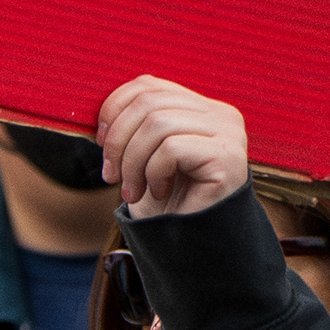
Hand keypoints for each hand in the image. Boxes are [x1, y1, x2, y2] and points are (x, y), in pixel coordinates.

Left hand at [99, 78, 249, 219]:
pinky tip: (158, 192)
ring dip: (132, 162)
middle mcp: (221, 114)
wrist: (192, 245)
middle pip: (150, 102)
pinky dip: (152, 173)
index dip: (114, 109)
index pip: (149, 85)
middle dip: (118, 140)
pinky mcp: (228, 157)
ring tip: (133, 190)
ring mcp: (229, 134)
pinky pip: (171, 149)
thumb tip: (104, 112)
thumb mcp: (144, 156)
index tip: (101, 144)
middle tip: (111, 175)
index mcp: (202, 108)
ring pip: (158, 124)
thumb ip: (135, 126)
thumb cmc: (167, 202)